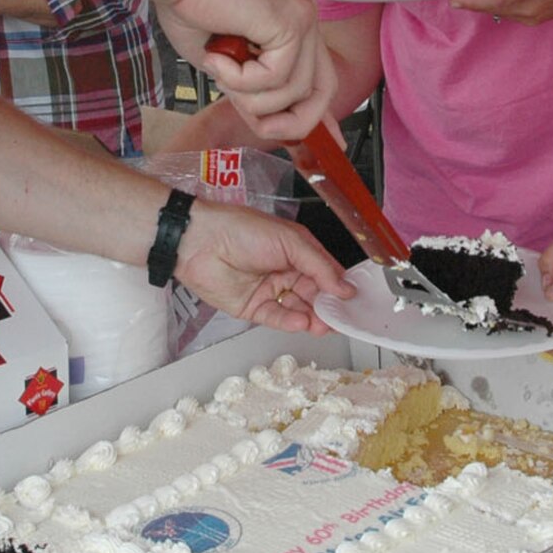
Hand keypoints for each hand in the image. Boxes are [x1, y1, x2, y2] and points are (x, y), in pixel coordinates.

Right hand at [159, 0, 335, 140]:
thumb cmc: (192, 11)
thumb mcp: (228, 67)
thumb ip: (254, 92)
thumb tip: (270, 126)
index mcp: (295, 28)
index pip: (321, 81)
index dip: (320, 118)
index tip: (322, 146)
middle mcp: (306, 22)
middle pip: (321, 92)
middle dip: (292, 121)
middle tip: (260, 126)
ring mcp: (302, 21)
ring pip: (293, 91)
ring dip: (249, 96)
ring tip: (219, 70)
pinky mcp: (290, 23)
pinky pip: (275, 77)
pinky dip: (241, 79)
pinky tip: (218, 57)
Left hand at [171, 199, 355, 335]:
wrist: (199, 241)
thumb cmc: (241, 229)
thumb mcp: (290, 240)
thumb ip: (319, 266)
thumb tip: (344, 288)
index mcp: (297, 251)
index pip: (326, 273)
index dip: (340, 287)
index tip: (354, 302)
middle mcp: (285, 271)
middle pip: (314, 295)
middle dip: (328, 308)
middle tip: (340, 318)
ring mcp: (270, 291)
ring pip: (298, 309)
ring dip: (312, 318)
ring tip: (323, 324)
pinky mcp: (253, 308)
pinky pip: (277, 318)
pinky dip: (291, 321)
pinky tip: (302, 322)